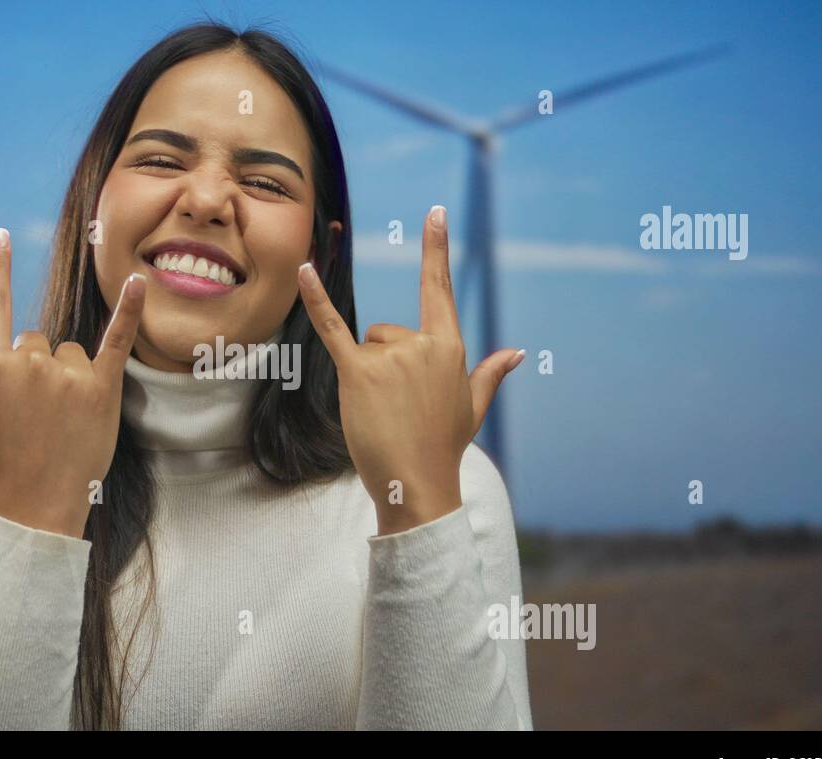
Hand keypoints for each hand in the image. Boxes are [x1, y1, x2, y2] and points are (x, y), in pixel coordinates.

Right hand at [0, 227, 146, 537]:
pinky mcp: (103, 388)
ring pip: (68, 352)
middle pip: (35, 339)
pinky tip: (139, 282)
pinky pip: (117, 340)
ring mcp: (68, 375)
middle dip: (32, 368)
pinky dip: (130, 311)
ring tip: (59, 419)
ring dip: (66, 376)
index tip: (1, 236)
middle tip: (33, 415)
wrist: (35, 508)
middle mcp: (29, 363)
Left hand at [297, 206, 522, 535]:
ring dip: (369, 373)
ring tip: (383, 411)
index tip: (435, 212)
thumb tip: (517, 353)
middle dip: (387, 364)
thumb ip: (490, 374)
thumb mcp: (472, 407)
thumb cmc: (443, 447)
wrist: (416, 484)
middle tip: (398, 407)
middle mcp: (422, 345)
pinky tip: (304, 269)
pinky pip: (333, 328)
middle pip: (390, 331)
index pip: (439, 289)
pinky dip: (316, 299)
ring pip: (368, 345)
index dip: (435, 250)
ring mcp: (390, 358)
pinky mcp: (358, 372)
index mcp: (450, 348)